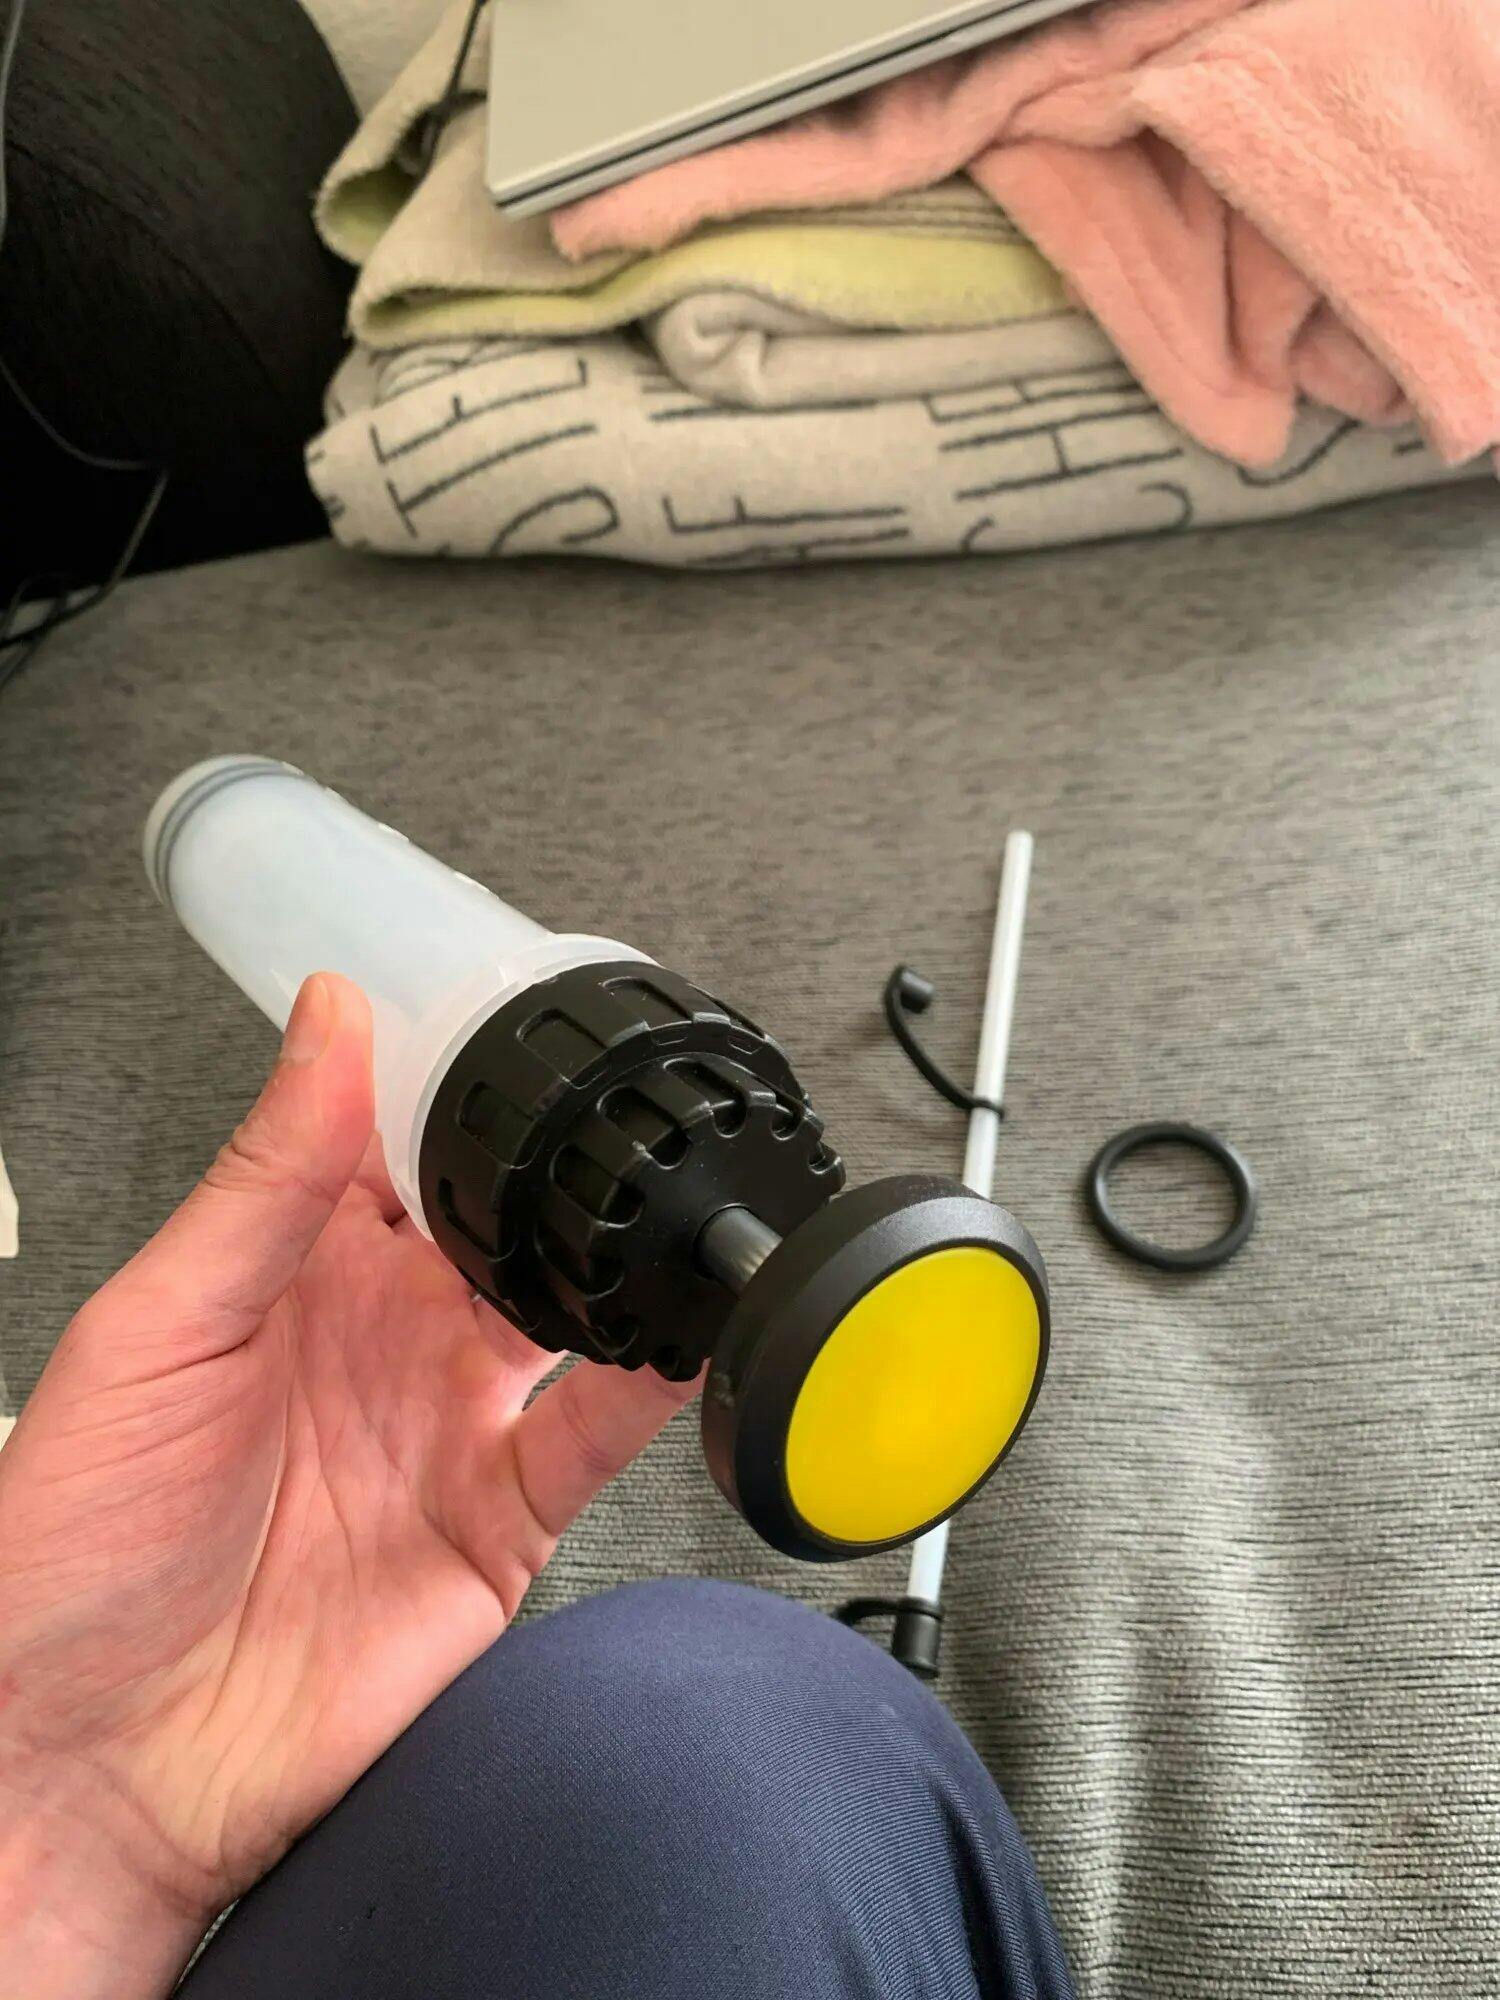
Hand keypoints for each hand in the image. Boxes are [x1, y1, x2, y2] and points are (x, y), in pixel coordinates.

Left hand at [0, 975, 695, 1998]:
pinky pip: (596, 1438)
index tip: (510, 1010)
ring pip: (567, 1315)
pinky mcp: (499, 1522)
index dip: (455, 1076)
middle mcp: (383, 1335)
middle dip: (558, 1164)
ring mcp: (447, 1425)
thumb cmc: (73, 1550)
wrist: (96, 1764)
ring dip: (618, 1261)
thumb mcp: (159, 1328)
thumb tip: (331, 1021)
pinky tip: (679, 1334)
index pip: (399, 1139)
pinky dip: (650, 1385)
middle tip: (617, 1104)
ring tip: (670, 1203)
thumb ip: (266, 1180)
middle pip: (500, 1220)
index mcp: (293, 1269)